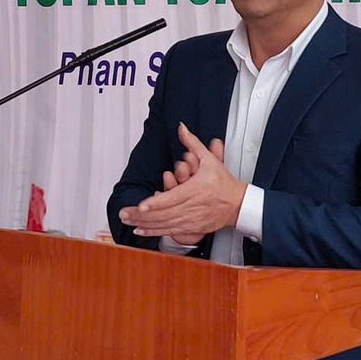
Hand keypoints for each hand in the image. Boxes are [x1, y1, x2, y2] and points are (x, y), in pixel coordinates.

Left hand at [120, 124, 243, 244]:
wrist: (237, 204)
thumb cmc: (223, 183)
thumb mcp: (209, 159)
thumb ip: (192, 143)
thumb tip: (181, 127)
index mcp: (195, 190)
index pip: (171, 198)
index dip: (155, 203)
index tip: (141, 205)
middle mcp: (191, 207)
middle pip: (163, 214)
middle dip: (141, 215)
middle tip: (123, 213)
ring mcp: (191, 220)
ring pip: (164, 224)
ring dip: (144, 224)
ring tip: (127, 221)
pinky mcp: (191, 229)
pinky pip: (169, 232)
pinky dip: (153, 232)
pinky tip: (140, 231)